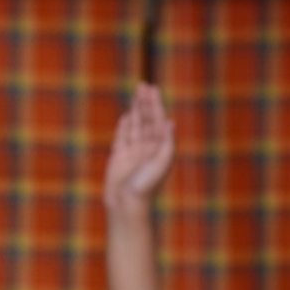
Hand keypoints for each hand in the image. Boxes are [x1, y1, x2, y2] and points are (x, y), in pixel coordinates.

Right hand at [103, 83, 173, 207]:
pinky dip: (124, 126)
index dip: (156, 105)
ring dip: (136, 110)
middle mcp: (147, 148)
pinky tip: (127, 116)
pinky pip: (122, 137)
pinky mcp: (119, 157)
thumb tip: (170, 122)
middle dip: (145, 103)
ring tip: (136, 93)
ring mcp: (132, 152)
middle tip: (143, 85)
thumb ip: (166, 143)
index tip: (153, 90)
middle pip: (147, 120)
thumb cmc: (146, 187)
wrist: (126, 205)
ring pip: (135, 126)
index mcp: (159, 149)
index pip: (158, 121)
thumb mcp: (161, 163)